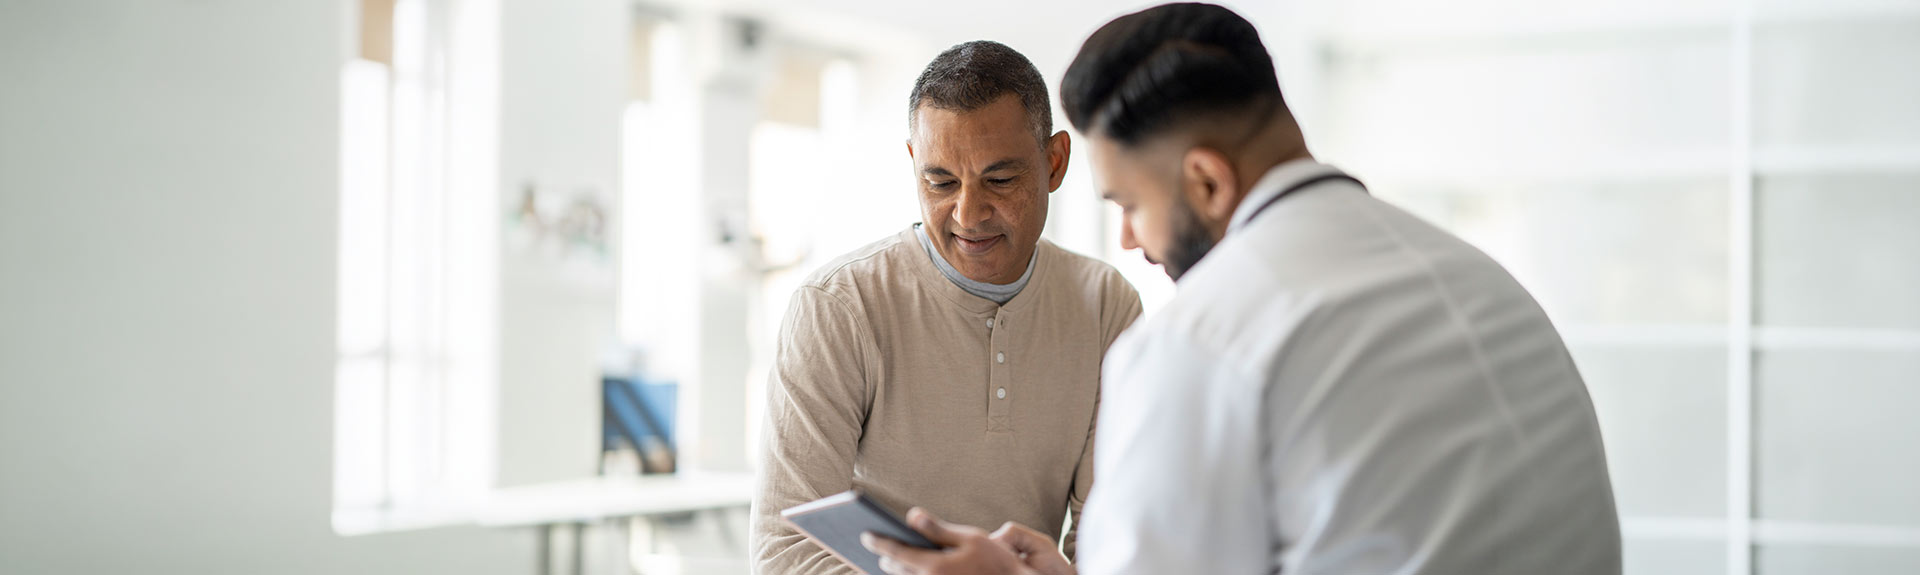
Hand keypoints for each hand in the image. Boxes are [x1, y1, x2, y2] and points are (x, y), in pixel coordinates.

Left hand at [861, 508, 1065, 574]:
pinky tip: (908, 568)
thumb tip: (911, 516)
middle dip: (885, 556)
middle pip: (895, 569)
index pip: (896, 551)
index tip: (865, 534)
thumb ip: (938, 528)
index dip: (878, 541)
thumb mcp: (970, 538)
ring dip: (895, 568)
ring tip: (889, 558)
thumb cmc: (995, 561)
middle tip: (875, 544)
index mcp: (935, 566)